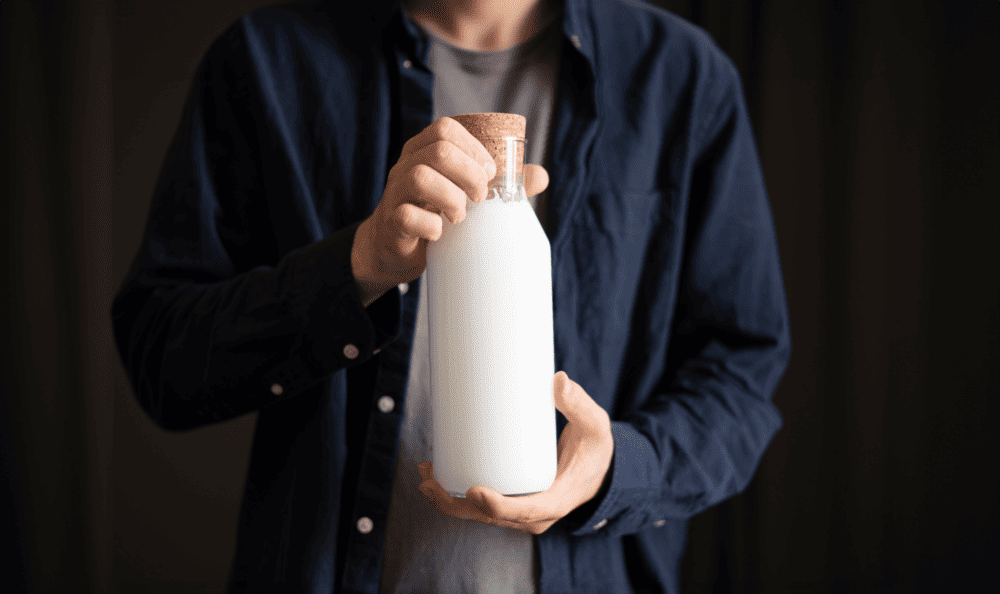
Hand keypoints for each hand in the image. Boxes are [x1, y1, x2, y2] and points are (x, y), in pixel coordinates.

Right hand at [351, 117, 549, 306]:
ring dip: (452, 199)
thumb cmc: (434, 214)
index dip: (473, 148)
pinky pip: (407, 216)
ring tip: (460, 217)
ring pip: (420, 178)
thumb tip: (541, 176)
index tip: (489, 173)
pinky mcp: (391, 222)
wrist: (393, 248)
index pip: (445, 129)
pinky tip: (440, 234)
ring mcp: (395, 193)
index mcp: (424, 150)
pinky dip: (431, 226)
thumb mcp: (466, 195)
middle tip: (480, 198)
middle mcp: (406, 166)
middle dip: (470, 174)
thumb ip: (502, 185)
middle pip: (439, 151)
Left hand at [416, 371, 613, 534]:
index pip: (525, 511)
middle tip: (430, 477)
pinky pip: (481, 510)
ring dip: (448, 500)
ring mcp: (521, 512)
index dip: (497, 505)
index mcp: (558, 500)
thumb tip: (558, 380)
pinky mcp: (512, 504)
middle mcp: (536, 514)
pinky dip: (456, 498)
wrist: (598, 469)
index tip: (473, 491)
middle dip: (456, 503)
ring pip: (480, 516)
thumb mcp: (594, 425)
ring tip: (425, 473)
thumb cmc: (595, 448)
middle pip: (491, 516)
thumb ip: (578, 403)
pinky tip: (435, 479)